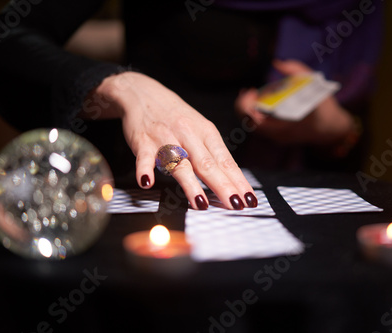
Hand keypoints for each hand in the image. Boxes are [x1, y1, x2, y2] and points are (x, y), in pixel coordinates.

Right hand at [87, 72, 257, 209]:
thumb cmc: (175, 116)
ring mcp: (165, 138)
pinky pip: (144, 158)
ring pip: (179, 163)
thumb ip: (212, 154)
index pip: (226, 161)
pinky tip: (147, 182)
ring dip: (190, 185)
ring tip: (200, 203)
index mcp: (206, 132)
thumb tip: (232, 181)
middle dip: (223, 186)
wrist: (143, 94)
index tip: (249, 198)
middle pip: (207, 164)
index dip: (238, 181)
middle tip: (235, 203)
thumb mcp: (200, 129)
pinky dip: (145, 170)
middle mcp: (188, 135)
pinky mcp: (143, 142)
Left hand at [236, 59, 355, 147]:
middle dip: (244, 106)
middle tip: (250, 91)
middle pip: (251, 124)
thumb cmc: (323, 106)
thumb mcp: (314, 83)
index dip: (248, 106)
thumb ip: (296, 70)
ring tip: (253, 95)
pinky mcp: (278, 139)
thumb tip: (277, 63)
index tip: (252, 91)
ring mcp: (279, 138)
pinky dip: (256, 115)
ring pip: (254, 127)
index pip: (259, 120)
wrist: (331, 129)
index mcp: (289, 121)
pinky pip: (261, 129)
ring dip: (249, 110)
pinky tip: (260, 103)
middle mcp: (281, 133)